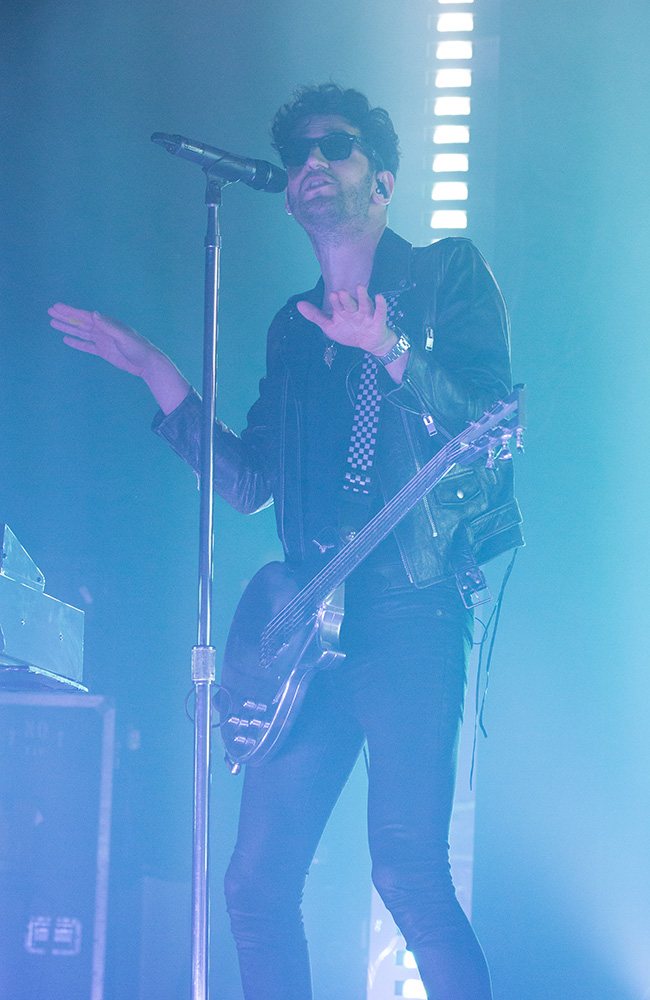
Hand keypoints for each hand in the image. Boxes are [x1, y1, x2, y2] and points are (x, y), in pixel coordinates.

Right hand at [48, 303, 190, 413]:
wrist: (147, 363)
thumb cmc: (137, 348)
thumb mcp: (122, 336)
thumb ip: (108, 326)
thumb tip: (94, 314)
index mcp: (107, 323)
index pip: (84, 315)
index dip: (69, 311)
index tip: (56, 307)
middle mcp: (103, 329)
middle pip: (79, 322)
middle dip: (65, 316)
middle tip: (50, 311)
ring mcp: (102, 340)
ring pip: (80, 332)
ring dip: (67, 327)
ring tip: (53, 323)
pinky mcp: (103, 351)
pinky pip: (86, 346)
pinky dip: (76, 342)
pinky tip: (66, 339)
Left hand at [296, 285, 396, 355]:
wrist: (370, 343)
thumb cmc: (349, 332)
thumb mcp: (330, 326)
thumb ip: (315, 316)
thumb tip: (298, 304)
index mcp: (343, 312)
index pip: (338, 306)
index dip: (335, 301)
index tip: (332, 295)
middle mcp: (354, 311)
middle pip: (350, 304)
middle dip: (346, 299)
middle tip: (341, 292)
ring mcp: (366, 315)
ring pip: (364, 304)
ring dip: (362, 296)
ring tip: (359, 287)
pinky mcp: (378, 321)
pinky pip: (380, 312)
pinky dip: (381, 305)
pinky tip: (379, 296)